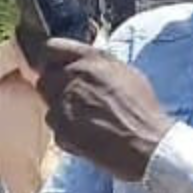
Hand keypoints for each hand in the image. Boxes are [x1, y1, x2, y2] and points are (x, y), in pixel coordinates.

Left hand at [38, 39, 174, 181]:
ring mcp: (63, 104)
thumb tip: (82, 64)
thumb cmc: (143, 109)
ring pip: (48, 103)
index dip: (51, 58)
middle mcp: (72, 77)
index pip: (51, 48)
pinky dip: (66, 130)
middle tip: (73, 98)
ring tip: (85, 118)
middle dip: (55, 87)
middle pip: (45, 77)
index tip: (53, 67)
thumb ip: (97, 63)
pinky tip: (87, 134)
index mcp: (89, 59)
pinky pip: (55, 126)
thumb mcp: (125, 72)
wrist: (147, 144)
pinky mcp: (60, 130)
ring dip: (60, 109)